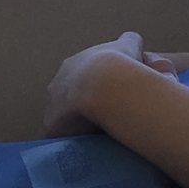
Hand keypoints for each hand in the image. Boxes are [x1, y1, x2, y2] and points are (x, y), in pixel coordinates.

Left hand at [46, 31, 173, 135]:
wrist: (106, 84)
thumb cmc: (119, 63)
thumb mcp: (129, 45)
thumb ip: (129, 41)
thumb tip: (134, 42)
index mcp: (73, 64)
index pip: (80, 76)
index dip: (93, 86)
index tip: (107, 94)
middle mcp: (58, 84)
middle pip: (67, 97)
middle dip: (80, 105)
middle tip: (101, 116)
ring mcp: (53, 106)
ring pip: (62, 117)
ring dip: (75, 123)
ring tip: (95, 133)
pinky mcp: (54, 127)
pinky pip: (61, 136)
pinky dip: (72, 140)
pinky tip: (86, 146)